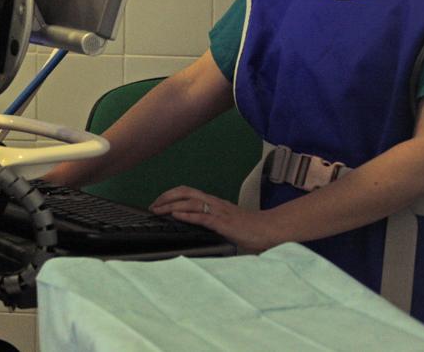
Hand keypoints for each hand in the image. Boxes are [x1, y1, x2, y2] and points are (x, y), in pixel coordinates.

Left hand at [149, 186, 283, 253]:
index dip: (171, 195)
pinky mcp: (224, 223)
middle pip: (185, 192)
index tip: (158, 202)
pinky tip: (176, 216)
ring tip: (158, 210)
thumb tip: (196, 231)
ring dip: (171, 205)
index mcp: (215, 203)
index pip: (189, 193)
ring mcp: (219, 212)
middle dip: (166, 197)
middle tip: (152, 206)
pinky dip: (187, 215)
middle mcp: (215, 203)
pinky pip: (203, 216)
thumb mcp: (227, 225)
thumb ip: (213, 225)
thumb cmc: (252, 230)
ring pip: (190, 202)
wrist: (271, 230)